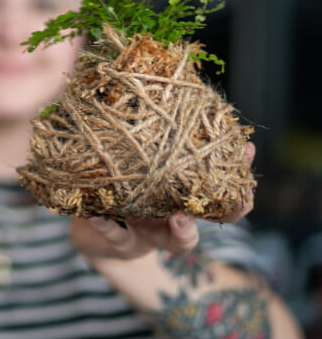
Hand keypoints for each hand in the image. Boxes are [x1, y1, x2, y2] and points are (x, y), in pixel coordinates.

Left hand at [70, 141, 255, 260]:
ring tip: (179, 216)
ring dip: (181, 229)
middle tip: (233, 200)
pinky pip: (116, 236)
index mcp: (184, 197)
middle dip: (229, 210)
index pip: (223, 192)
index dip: (239, 177)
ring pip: (177, 240)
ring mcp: (151, 233)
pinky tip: (98, 218)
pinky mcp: (120, 241)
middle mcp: (175, 218)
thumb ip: (157, 141)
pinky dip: (107, 227)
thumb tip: (174, 97)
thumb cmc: (126, 185)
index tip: (246, 151)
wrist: (93, 226)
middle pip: (217, 218)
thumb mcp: (142, 162)